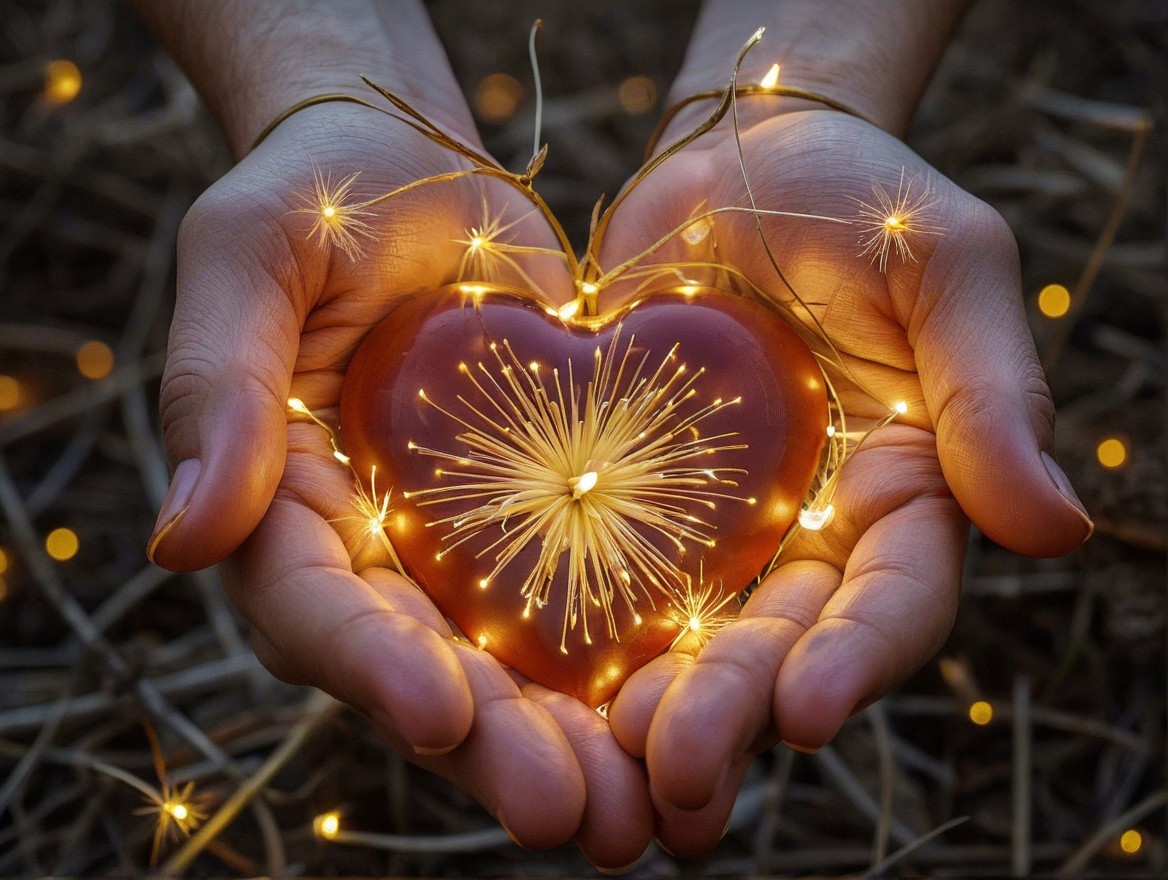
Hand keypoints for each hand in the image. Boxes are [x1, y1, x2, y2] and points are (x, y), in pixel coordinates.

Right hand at [145, 95, 653, 865]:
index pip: (314, 608)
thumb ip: (218, 385)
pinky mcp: (540, 523)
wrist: (418, 176)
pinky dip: (633, 666)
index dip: (371, 668)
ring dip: (572, 744)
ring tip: (643, 809)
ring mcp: (456, 547)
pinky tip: (694, 712)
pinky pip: (585, 604)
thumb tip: (178, 538)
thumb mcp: (250, 257)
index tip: (440, 716)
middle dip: (493, 749)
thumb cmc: (319, 198)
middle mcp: (369, 552)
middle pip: (423, 672)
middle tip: (572, 816)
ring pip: (510, 668)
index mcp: (282, 504)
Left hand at [596, 106, 1091, 853]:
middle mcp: (814, 528)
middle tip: (677, 772)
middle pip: (781, 643)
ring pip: (691, 635)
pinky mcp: (636, 497)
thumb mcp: (945, 267)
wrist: (741, 161)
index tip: (801, 710)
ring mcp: (722, 521)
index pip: (894, 599)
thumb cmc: (860, 198)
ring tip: (608, 760)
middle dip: (733, 711)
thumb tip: (1060, 528)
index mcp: (905, 492)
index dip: (855, 661)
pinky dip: (581, 629)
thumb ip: (994, 391)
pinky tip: (539, 678)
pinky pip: (606, 571)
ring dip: (654, 705)